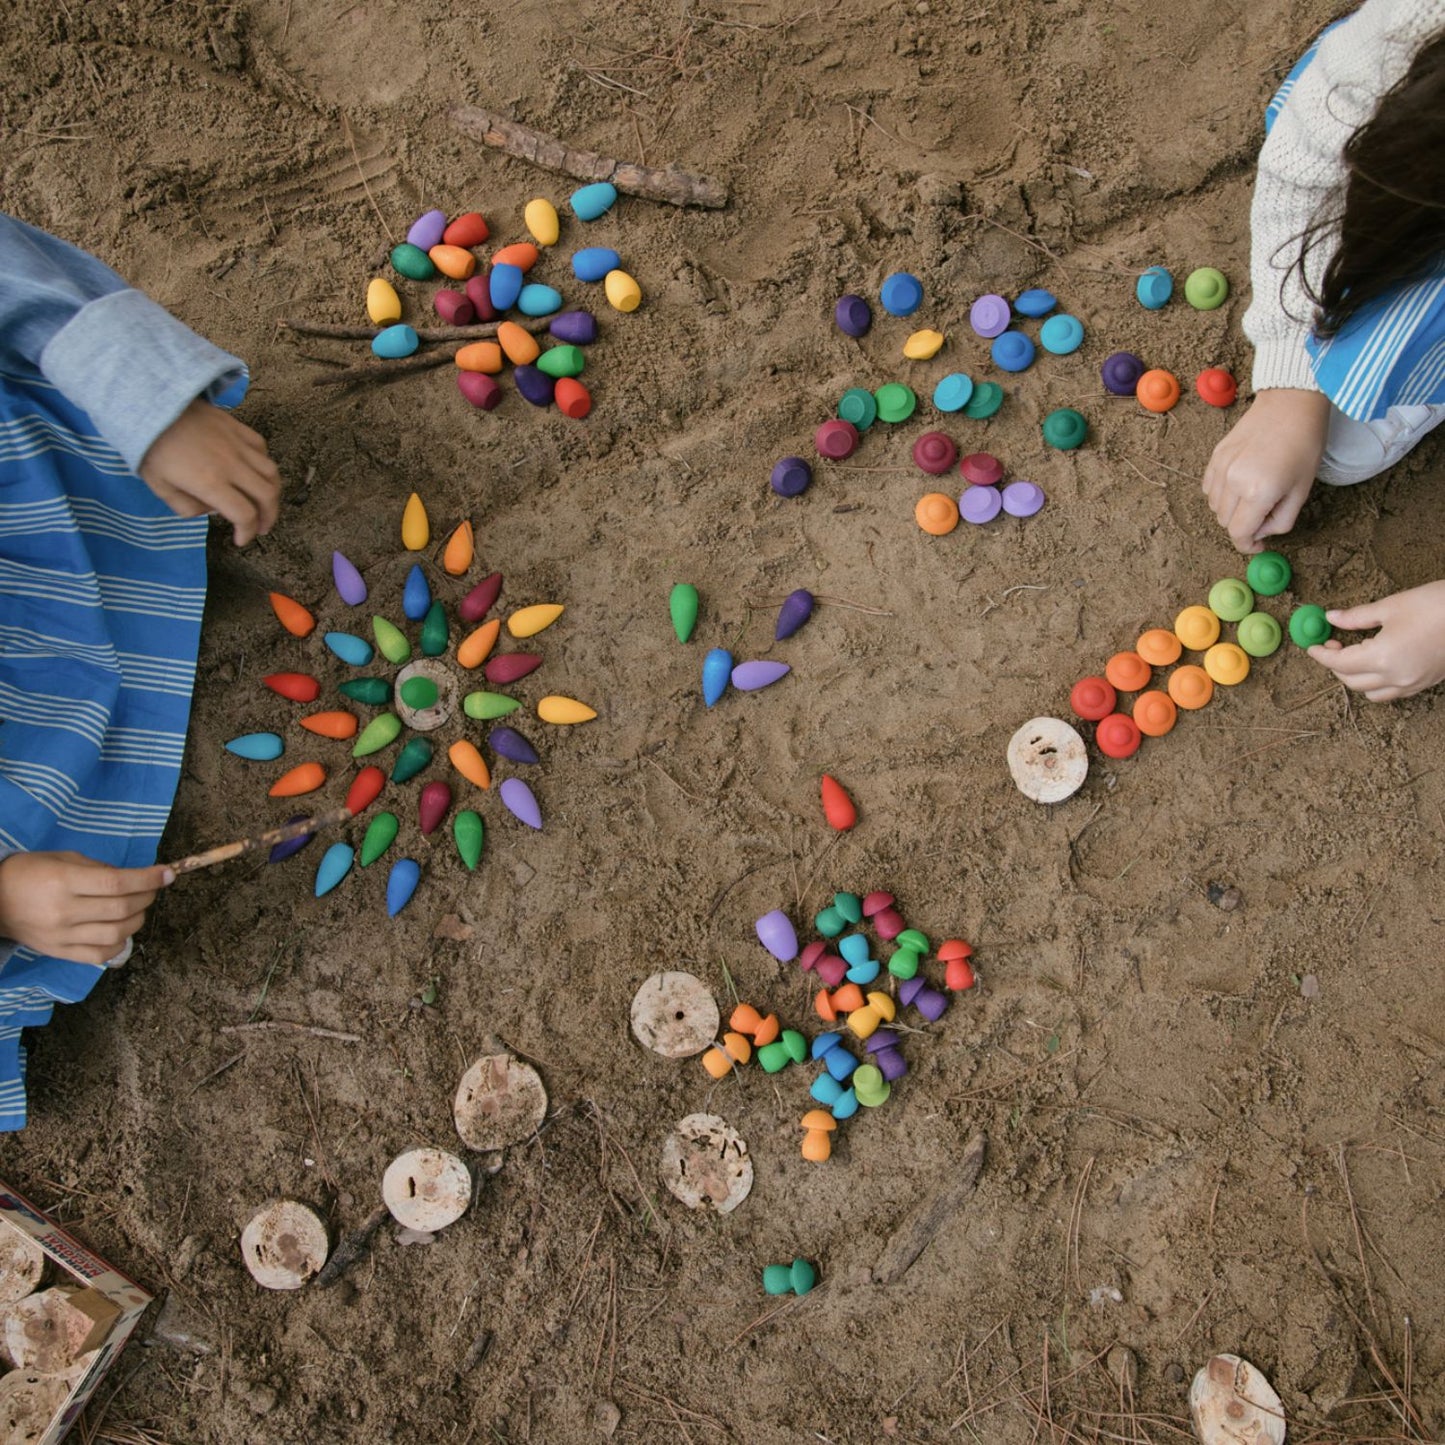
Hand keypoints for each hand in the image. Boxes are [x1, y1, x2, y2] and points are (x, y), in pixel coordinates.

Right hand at [0, 852, 172, 965]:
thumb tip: (135, 879)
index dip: (148, 879)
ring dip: (138, 919)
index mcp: (64, 881)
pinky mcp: (60, 952)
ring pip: (116, 933)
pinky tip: (122, 931)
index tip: (169, 874)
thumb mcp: (64, 859)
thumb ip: (100, 869)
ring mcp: (62, 936)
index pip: (117, 883)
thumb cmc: (30, 872)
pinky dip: (120, 943)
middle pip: (121, 908)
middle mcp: (64, 911)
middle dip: (147, 897)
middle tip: (152, 889)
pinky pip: (100, 955)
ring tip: (138, 908)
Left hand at [138, 399, 280, 545]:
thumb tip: (211, 510)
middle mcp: (232, 465)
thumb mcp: (160, 487)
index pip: (244, 515)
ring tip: (265, 502)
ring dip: (272, 493)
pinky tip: (254, 471)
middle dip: (268, 517)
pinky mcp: (238, 428)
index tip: (240, 540)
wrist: (150, 406)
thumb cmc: (151, 449)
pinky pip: (262, 448)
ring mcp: (238, 444)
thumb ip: (187, 507)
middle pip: (267, 496)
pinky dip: (263, 464)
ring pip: (271, 473)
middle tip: (261, 527)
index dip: (247, 533)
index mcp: (211, 483)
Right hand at [1202, 389, 1329, 553]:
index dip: (1248, 545)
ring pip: (1215, 507)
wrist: (1291, 404)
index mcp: (1258, 492)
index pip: (1239, 533)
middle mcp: (1233, 482)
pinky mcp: (1215, 457)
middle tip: (1264, 512)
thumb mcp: (1302, 490)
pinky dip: (1221, 494)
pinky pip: (1209, 488)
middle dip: (1243, 525)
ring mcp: (1221, 468)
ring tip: (1253, 495)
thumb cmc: (1304, 445)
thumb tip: (1261, 532)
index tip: (1258, 545)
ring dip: (1231, 510)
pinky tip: (1239, 483)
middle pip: (1225, 522)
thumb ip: (1281, 520)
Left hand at [1307, 580, 1444, 700]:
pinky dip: (1377, 683)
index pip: (1339, 663)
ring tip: (1354, 653)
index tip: (1312, 646)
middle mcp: (1396, 677)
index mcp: (1383, 657)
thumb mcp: (1391, 606)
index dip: (1322, 655)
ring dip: (1355, 677)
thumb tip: (1331, 617)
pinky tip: (1377, 662)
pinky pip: (1392, 692)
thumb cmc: (1437, 605)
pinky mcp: (1426, 683)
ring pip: (1371, 692)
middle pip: (1351, 681)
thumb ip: (1356, 617)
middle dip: (1336, 665)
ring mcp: (1413, 683)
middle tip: (1333, 643)